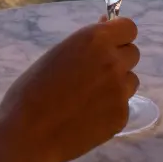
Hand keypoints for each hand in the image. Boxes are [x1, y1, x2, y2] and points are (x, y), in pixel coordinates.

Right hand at [0, 18, 139, 161]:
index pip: (128, 28)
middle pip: (133, 53)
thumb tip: (105, 33)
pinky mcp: (121, 115)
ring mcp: (120, 90)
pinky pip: (123, 105)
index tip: (109, 43)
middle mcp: (112, 61)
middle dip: (118, 59)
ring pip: (130, 80)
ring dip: (117, 84)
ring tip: (89, 97)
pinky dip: (111, 108)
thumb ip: (86, 45)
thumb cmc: (33, 89)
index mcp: (94, 40)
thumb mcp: (58, 54)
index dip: (120, 35)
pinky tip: (88, 116)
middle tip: (95, 73)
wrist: (30, 133)